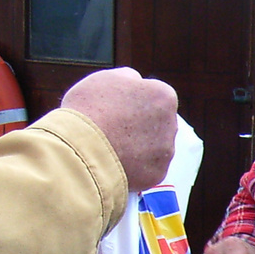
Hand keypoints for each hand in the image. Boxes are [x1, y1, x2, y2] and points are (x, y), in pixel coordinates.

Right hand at [61, 68, 177, 191]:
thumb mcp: (106, 78)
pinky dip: (134, 167)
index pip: (153, 96)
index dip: (132, 102)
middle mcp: (172, 124)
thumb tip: (137, 82)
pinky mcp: (158, 175)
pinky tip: (116, 163)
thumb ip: (128, 78)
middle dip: (140, 125)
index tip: (115, 108)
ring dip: (138, 147)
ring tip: (111, 148)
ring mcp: (166, 152)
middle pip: (157, 123)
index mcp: (164, 96)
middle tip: (113, 129)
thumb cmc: (90, 109)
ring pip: (154, 147)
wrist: (81, 149)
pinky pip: (146, 169)